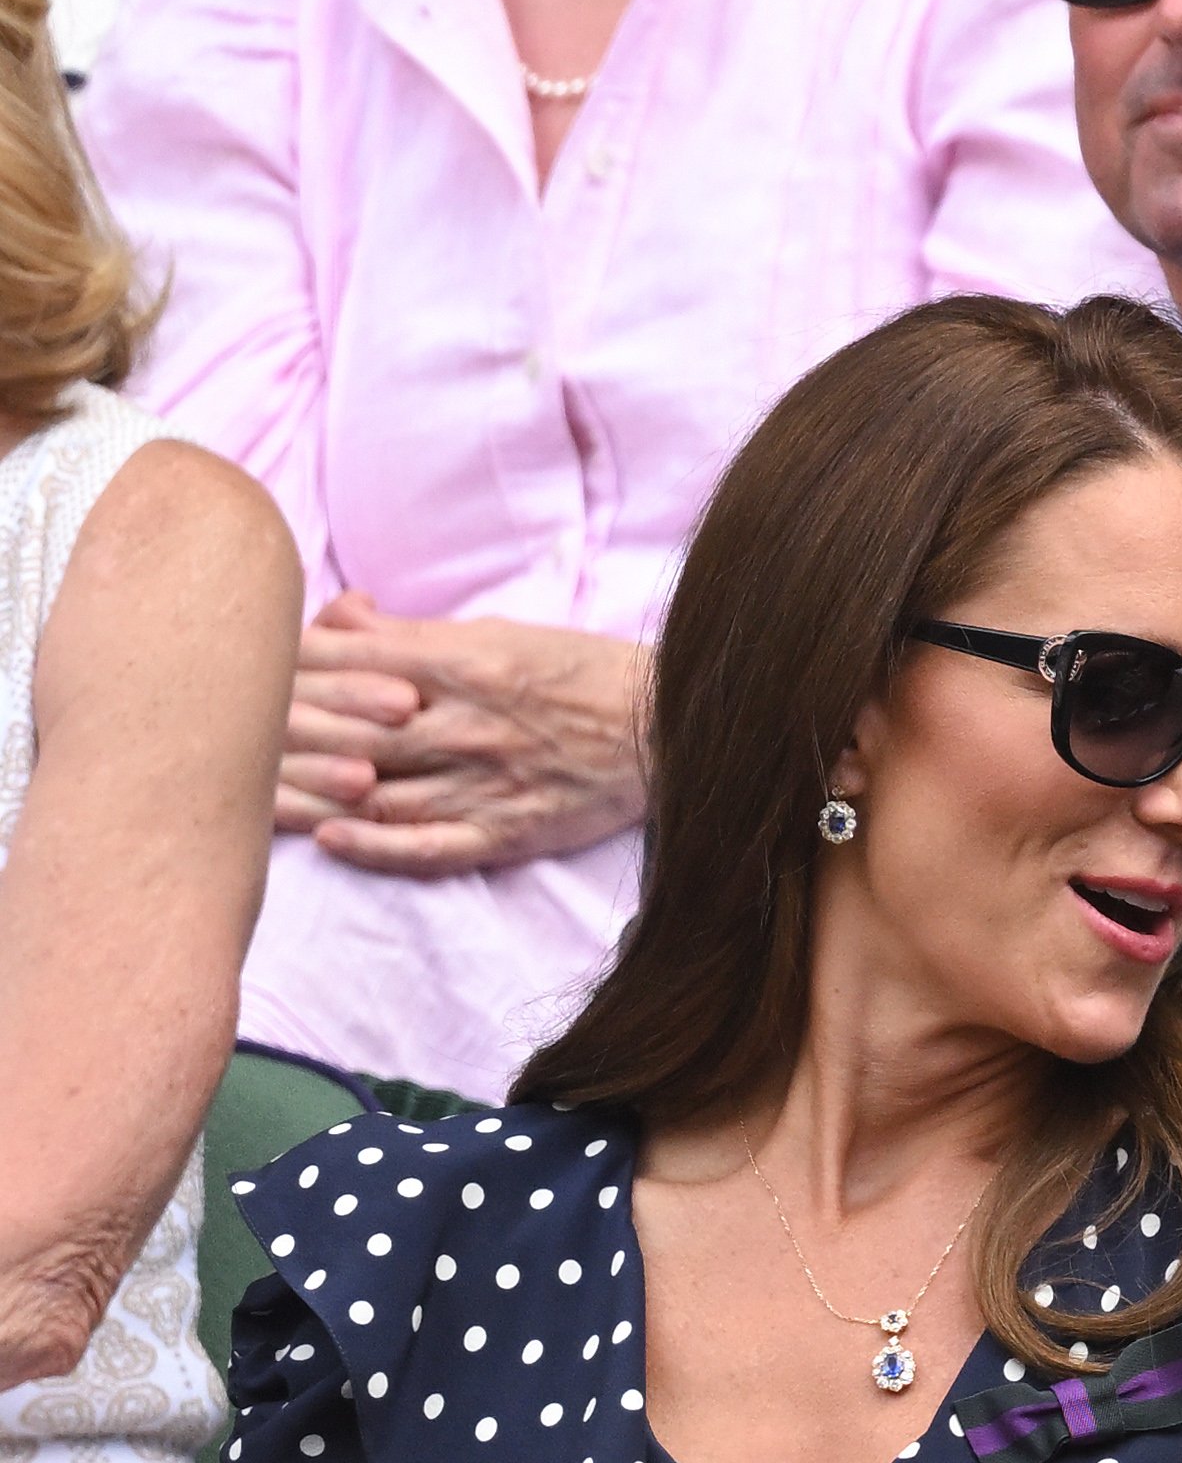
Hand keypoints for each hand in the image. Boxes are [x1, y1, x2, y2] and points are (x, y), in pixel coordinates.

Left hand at [277, 593, 649, 877]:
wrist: (670, 730)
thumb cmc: (583, 674)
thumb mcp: (502, 632)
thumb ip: (412, 633)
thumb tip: (338, 616)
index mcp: (466, 662)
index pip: (347, 664)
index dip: (290, 669)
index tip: (254, 675)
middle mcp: (467, 723)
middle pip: (346, 731)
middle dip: (284, 733)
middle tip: (231, 739)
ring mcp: (486, 783)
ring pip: (374, 792)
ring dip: (309, 795)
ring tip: (254, 798)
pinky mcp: (508, 831)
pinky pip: (428, 846)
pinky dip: (375, 846)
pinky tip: (331, 840)